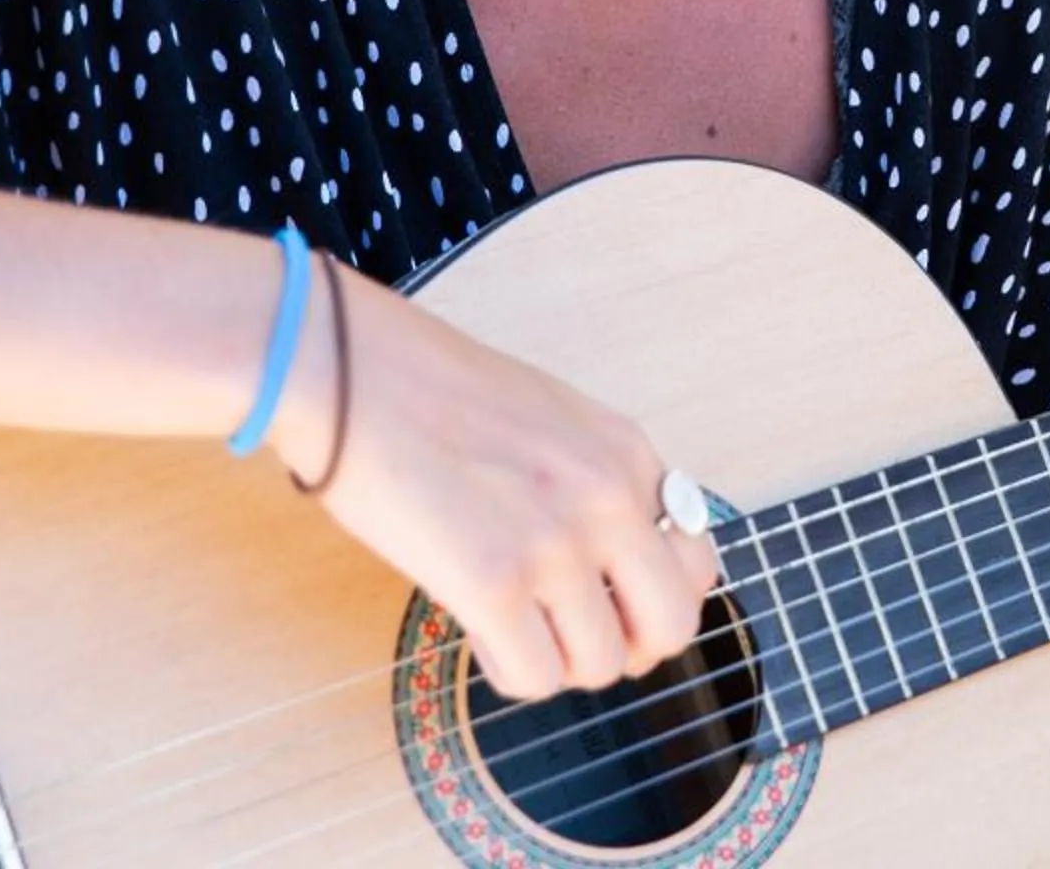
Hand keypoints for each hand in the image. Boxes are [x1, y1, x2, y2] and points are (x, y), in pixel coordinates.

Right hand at [271, 268, 719, 700]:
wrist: (352, 372)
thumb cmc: (432, 393)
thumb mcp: (554, 419)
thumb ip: (599, 482)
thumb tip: (619, 569)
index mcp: (629, 454)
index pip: (696, 565)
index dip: (652, 601)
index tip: (611, 602)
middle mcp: (609, 497)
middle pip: (671, 626)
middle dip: (627, 648)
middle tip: (573, 636)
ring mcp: (556, 542)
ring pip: (599, 664)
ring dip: (558, 661)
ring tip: (513, 624)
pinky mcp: (492, 582)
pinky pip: (535, 678)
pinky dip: (508, 671)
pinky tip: (479, 632)